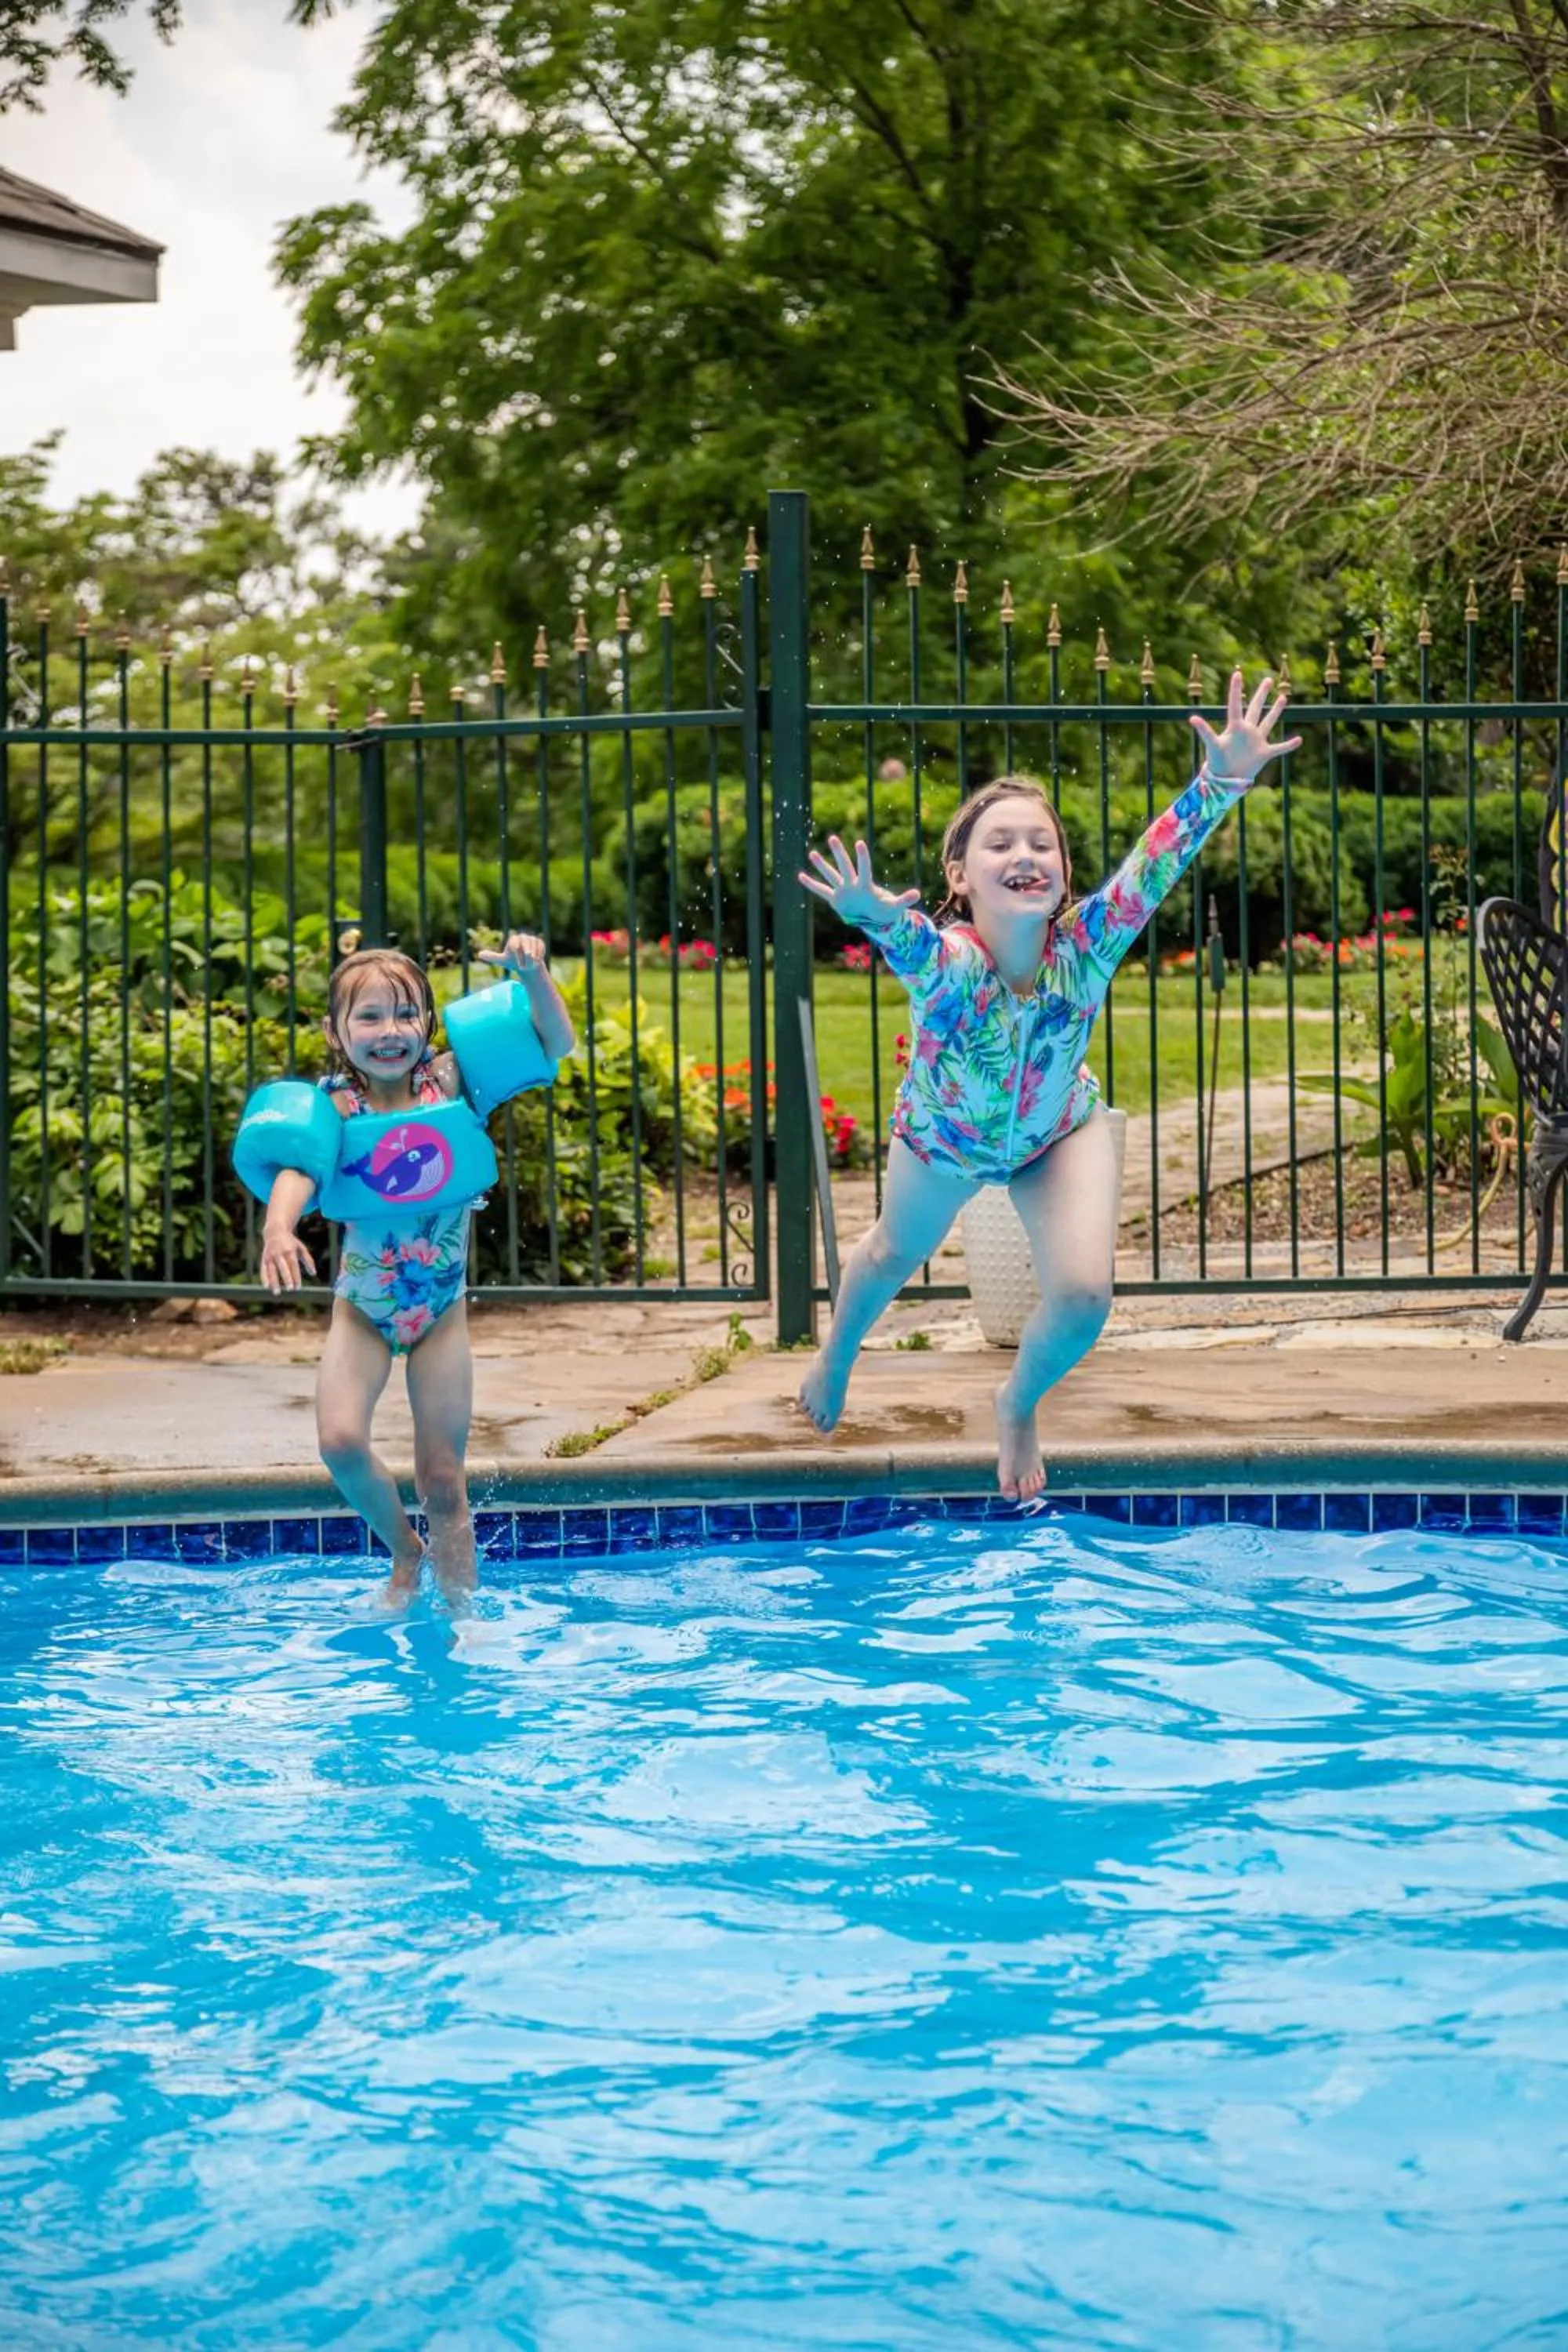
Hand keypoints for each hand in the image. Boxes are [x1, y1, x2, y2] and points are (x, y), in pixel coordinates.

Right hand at [260, 1227, 315, 1294]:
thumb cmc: (291, 1242)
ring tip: (277, 1292)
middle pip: (283, 1268)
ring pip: (271, 1270)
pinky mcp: (264, 1258)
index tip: (298, 1287)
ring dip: (274, 1281)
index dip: (296, 1276)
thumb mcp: (301, 1248)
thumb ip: (308, 1260)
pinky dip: (264, 1278)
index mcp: (290, 1251)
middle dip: (286, 1278)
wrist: (275, 1231)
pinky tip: (266, 1286)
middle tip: (290, 1289)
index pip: (293, 1266)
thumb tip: (313, 1273)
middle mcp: (279, 1254)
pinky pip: (263, 1269)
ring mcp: (270, 1256)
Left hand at [478, 931, 546, 978]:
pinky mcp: (540, 942)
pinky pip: (540, 950)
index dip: (518, 958)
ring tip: (530, 963)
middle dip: (526, 960)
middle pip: (526, 949)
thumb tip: (479, 954)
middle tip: (525, 966)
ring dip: (533, 960)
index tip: (519, 966)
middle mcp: (522, 937)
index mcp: (513, 939)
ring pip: (534, 950)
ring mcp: (532, 939)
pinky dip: (539, 957)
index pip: (516, 947)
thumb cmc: (513, 962)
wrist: (526, 965)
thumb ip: (492, 957)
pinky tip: (536, 959)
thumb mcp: (502, 961)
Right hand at [799, 836, 920, 930]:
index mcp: (865, 885)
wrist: (875, 917)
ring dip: (821, 865)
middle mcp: (852, 884)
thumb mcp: (895, 907)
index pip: (863, 869)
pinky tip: (800, 876)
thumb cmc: (885, 910)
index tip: (859, 843)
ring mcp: (843, 890)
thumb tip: (918, 893)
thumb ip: (904, 899)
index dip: (862, 857)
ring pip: (831, 875)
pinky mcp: (836, 899)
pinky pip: (821, 891)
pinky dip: (811, 885)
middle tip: (832, 838)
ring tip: (812, 853)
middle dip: (838, 854)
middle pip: (844, 867)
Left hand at [1190, 667, 1302, 786]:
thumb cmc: (1216, 762)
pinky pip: (1279, 748)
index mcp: (1235, 727)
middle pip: (1255, 708)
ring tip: (1283, 697)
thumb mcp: (1212, 745)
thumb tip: (1192, 718)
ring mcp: (1256, 741)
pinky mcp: (1264, 753)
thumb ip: (1205, 731)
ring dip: (1275, 711)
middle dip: (1261, 694)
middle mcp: (1247, 731)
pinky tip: (1300, 739)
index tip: (1237, 673)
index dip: (1235, 690)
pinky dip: (1289, 745)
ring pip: (1268, 722)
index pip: (1235, 705)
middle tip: (1268, 679)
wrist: (1225, 780)